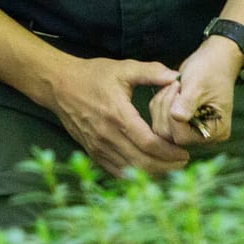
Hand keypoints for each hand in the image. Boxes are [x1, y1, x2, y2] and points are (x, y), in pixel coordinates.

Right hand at [38, 56, 188, 176]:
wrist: (59, 85)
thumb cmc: (92, 76)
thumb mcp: (123, 69)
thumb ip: (151, 72)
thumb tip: (176, 76)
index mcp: (117, 115)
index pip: (148, 143)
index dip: (169, 152)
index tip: (184, 152)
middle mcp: (107, 135)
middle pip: (142, 163)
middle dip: (166, 166)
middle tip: (183, 162)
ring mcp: (98, 147)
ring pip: (130, 171)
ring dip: (152, 173)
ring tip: (169, 167)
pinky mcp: (92, 152)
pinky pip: (116, 171)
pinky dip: (134, 174)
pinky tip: (148, 169)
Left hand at [151, 35, 241, 147]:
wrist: (213, 60)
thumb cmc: (210, 70)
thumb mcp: (198, 84)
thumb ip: (187, 102)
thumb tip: (176, 117)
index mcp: (215, 131)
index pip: (183, 137)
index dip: (173, 116)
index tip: (178, 91)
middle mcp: (203, 137)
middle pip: (169, 135)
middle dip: (166, 108)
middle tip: (175, 85)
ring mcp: (190, 131)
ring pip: (160, 128)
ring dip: (161, 104)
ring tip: (175, 86)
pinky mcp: (179, 124)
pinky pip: (158, 120)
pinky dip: (159, 104)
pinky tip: (171, 90)